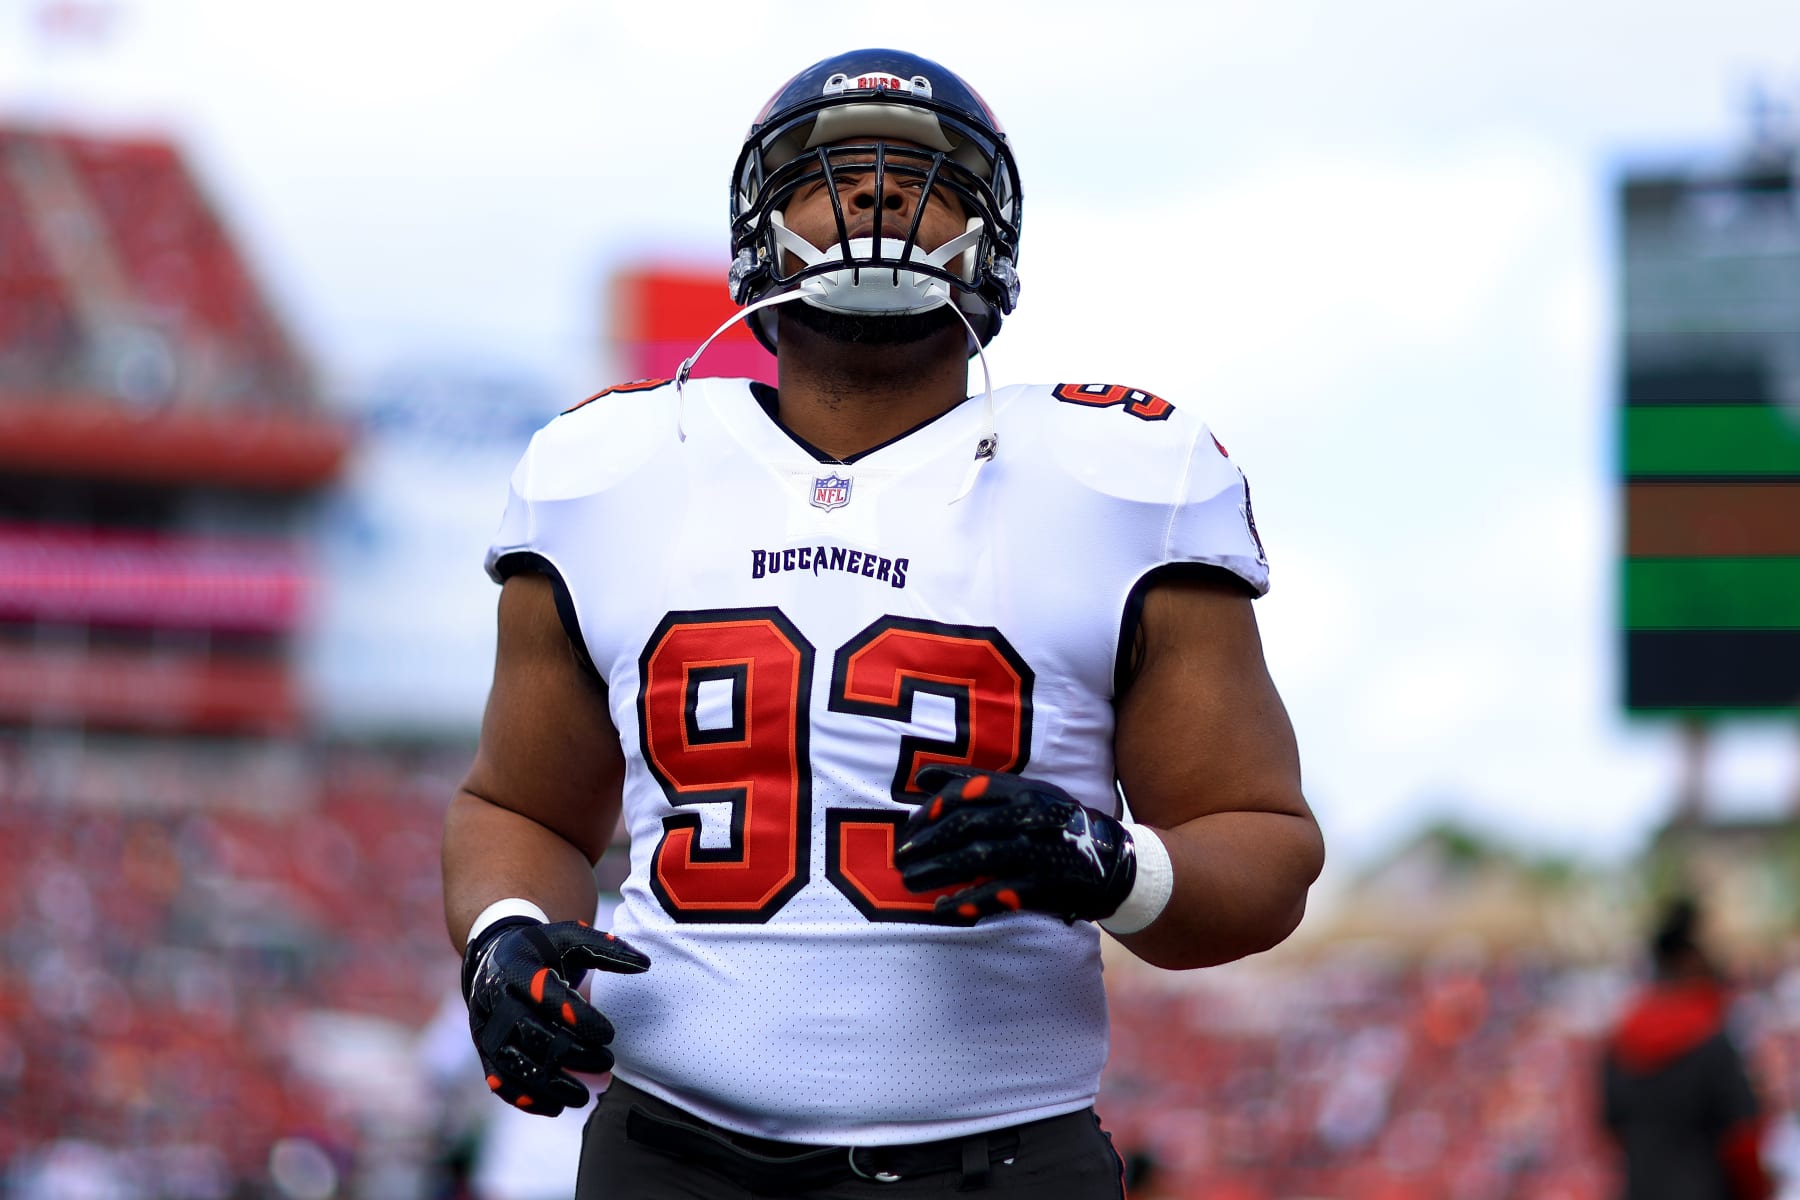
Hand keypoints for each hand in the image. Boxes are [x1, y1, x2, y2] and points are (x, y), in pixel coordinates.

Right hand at [462, 918, 649, 1114]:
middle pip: (531, 1032)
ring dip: (549, 1084)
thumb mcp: (571, 939)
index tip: (610, 1034)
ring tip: (583, 1097)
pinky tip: (554, 1107)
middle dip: (570, 1053)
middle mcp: (495, 998)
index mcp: (517, 966)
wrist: (495, 957)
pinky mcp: (484, 1050)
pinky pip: (500, 1079)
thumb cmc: (544, 950)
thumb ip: (607, 948)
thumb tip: (646, 963)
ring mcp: (486, 1026)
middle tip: (606, 1062)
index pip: (546, 994)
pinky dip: (525, 1097)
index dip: (578, 1016)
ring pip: (514, 1062)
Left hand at [894, 766, 1136, 922]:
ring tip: (911, 882)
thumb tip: (923, 777)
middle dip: (928, 843)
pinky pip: (997, 892)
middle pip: (966, 827)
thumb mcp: (1027, 794)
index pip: (968, 793)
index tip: (911, 826)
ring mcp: (1036, 850)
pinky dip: (967, 900)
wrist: (1112, 862)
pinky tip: (944, 908)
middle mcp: (1030, 816)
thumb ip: (978, 786)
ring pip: (975, 860)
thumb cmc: (1056, 823)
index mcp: (1024, 790)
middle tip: (901, 858)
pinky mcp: (1042, 884)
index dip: (934, 810)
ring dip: (937, 871)